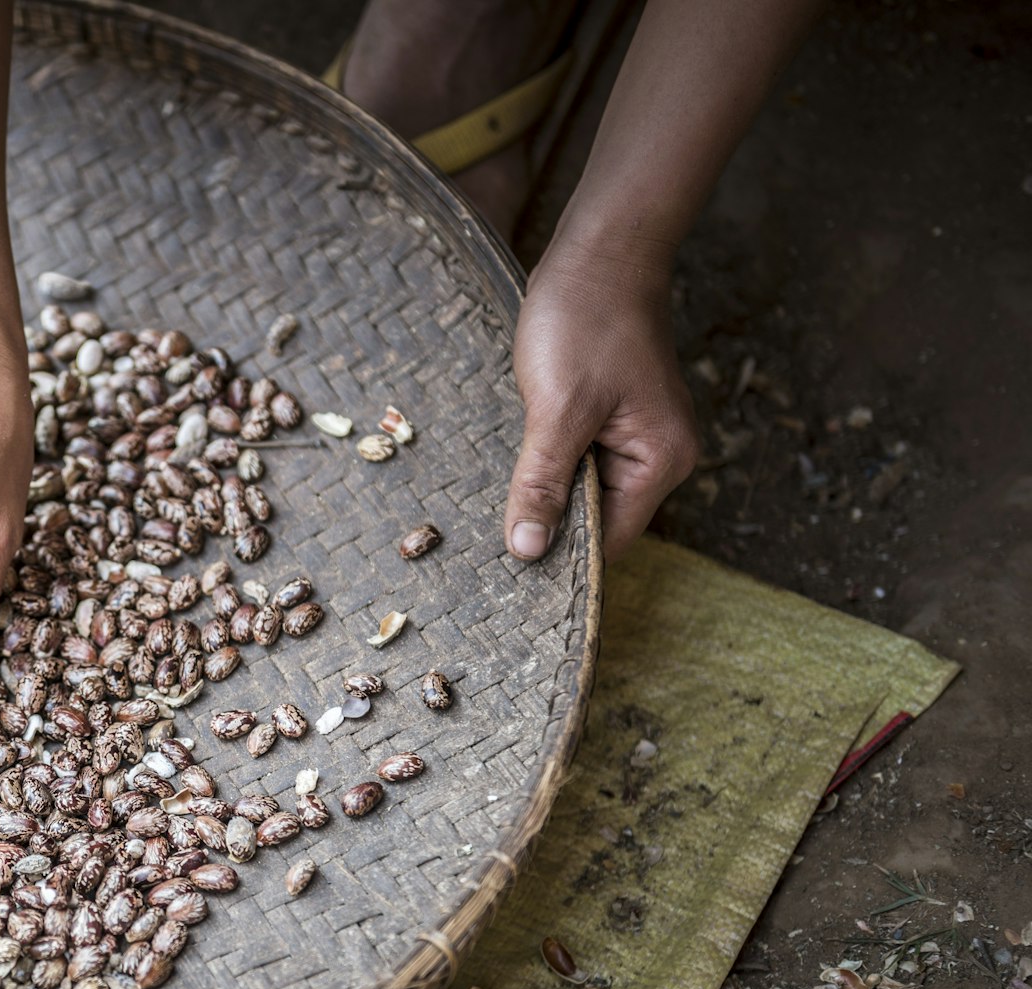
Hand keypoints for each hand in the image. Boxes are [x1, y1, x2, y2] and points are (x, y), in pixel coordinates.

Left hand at [504, 241, 699, 559]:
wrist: (599, 253)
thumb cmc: (584, 323)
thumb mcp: (557, 410)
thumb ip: (542, 484)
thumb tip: (528, 551)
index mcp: (660, 462)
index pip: (610, 540)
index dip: (563, 557)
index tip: (509, 574)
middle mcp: (659, 456)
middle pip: (598, 519)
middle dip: (550, 525)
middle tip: (490, 542)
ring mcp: (636, 436)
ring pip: (582, 490)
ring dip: (544, 493)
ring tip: (499, 501)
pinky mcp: (611, 417)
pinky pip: (576, 460)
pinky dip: (547, 465)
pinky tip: (516, 464)